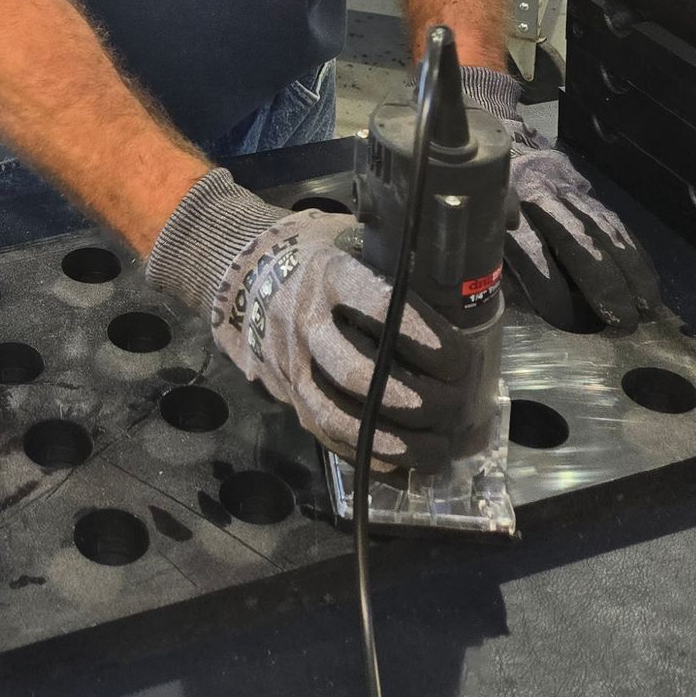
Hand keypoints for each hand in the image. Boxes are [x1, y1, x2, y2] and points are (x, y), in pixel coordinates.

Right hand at [147, 172, 472, 467]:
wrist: (236, 271)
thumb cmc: (306, 250)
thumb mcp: (342, 234)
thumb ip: (386, 249)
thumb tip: (453, 255)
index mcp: (326, 274)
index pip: (375, 305)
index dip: (420, 335)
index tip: (459, 356)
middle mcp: (303, 321)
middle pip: (354, 372)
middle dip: (410, 399)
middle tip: (453, 408)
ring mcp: (289, 362)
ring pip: (336, 414)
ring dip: (388, 439)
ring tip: (431, 450)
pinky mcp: (284, 391)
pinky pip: (322, 432)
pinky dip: (361, 451)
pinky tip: (397, 461)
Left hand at [504, 133, 660, 329]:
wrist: (506, 167)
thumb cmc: (495, 226)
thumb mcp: (487, 254)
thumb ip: (503, 282)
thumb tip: (526, 309)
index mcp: (508, 224)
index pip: (537, 265)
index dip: (560, 301)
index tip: (579, 323)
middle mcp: (540, 204)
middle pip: (579, 245)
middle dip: (609, 286)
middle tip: (630, 320)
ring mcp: (567, 196)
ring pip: (605, 232)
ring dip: (632, 269)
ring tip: (649, 303)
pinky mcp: (588, 195)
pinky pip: (617, 225)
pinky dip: (635, 252)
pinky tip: (647, 277)